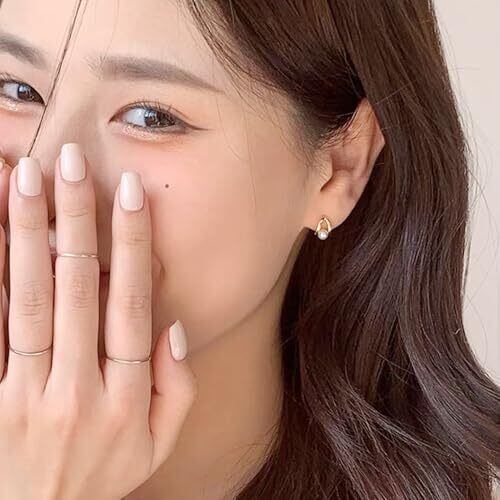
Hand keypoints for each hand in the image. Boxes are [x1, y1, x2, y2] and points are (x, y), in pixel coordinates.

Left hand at [0, 144, 196, 499]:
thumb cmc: (99, 481)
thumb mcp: (156, 446)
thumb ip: (177, 389)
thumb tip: (174, 328)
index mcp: (125, 398)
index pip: (132, 304)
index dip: (133, 245)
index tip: (129, 193)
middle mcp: (75, 390)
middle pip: (76, 289)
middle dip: (75, 220)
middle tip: (70, 162)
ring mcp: (22, 396)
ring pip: (25, 301)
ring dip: (27, 235)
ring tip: (26, 178)